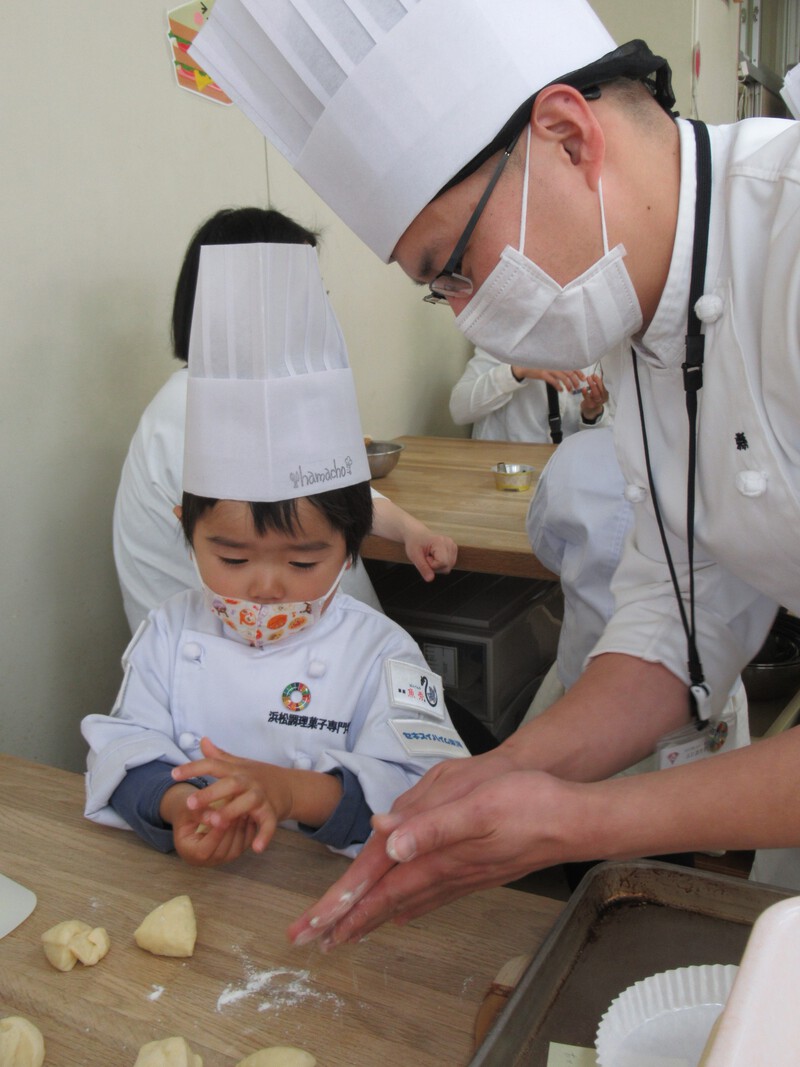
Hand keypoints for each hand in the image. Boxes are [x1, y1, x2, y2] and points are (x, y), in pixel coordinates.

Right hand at [166, 786, 259, 866]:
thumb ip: (199, 814)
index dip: (215, 835)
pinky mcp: (230, 852)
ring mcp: (219, 858)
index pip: (203, 850)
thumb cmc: (187, 810)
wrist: (192, 811)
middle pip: (221, 852)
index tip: (225, 819)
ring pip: (234, 851)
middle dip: (231, 832)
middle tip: (240, 813)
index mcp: (188, 852)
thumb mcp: (187, 809)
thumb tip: (213, 818)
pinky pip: (242, 846)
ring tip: (244, 812)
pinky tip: (248, 816)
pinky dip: (247, 833)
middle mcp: (204, 860)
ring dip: (241, 831)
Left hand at [171, 737, 291, 855]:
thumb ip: (219, 756)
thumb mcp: (239, 764)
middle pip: (230, 784)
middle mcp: (249, 781)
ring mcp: (261, 797)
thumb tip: (202, 741)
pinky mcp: (272, 812)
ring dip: (231, 811)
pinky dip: (263, 835)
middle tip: (190, 802)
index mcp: (237, 770)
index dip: (194, 768)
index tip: (173, 774)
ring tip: (214, 822)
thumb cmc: (258, 776)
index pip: (213, 765)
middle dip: (210, 793)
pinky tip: (255, 848)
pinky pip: (268, 824)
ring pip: (247, 803)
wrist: (290, 786)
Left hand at [289, 769, 588, 946]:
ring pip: (406, 902)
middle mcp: (446, 872)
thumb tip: (388, 837)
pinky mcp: (477, 871)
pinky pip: (431, 896)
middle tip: (313, 941)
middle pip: (386, 901)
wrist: (575, 819)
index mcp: (438, 855)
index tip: (313, 927)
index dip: (344, 905)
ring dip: (373, 917)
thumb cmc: (529, 804)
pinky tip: (404, 912)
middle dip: (347, 920)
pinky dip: (408, 906)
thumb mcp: (477, 804)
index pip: (380, 886)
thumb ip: (431, 824)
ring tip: (347, 933)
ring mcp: (463, 875)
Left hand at [404, 529, 457, 580]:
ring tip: (430, 556)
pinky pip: (449, 565)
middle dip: (434, 567)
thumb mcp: (414, 556)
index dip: (431, 565)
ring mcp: (453, 546)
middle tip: (426, 557)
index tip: (425, 557)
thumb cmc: (414, 543)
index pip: (442, 563)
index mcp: (440, 542)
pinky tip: (435, 556)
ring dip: (438, 566)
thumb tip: (430, 580)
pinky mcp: (453, 550)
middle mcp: (450, 543)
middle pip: (447, 567)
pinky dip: (441, 564)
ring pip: (448, 568)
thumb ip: (423, 568)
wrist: (417, 534)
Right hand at [511, 367, 585, 390]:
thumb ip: (559, 368)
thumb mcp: (550, 365)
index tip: (583, 378)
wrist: (525, 366)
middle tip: (577, 386)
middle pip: (569, 372)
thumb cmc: (538, 366)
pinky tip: (561, 390)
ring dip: (568, 385)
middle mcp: (555, 363)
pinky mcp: (543, 374)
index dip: (579, 372)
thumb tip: (569, 374)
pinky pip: (554, 382)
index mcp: (557, 361)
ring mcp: (549, 368)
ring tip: (570, 390)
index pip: (571, 366)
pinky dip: (559, 387)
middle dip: (575, 380)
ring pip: (563, 377)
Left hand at [579, 374, 608, 420]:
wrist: (590, 410)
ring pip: (596, 394)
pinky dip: (585, 393)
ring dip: (592, 385)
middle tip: (592, 375)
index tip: (596, 375)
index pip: (606, 386)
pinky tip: (583, 388)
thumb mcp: (598, 390)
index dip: (601, 380)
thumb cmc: (594, 398)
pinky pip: (588, 398)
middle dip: (597, 381)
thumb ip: (599, 383)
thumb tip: (600, 373)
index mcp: (606, 394)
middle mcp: (603, 399)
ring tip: (588, 379)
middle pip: (602, 389)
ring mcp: (597, 403)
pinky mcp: (591, 405)